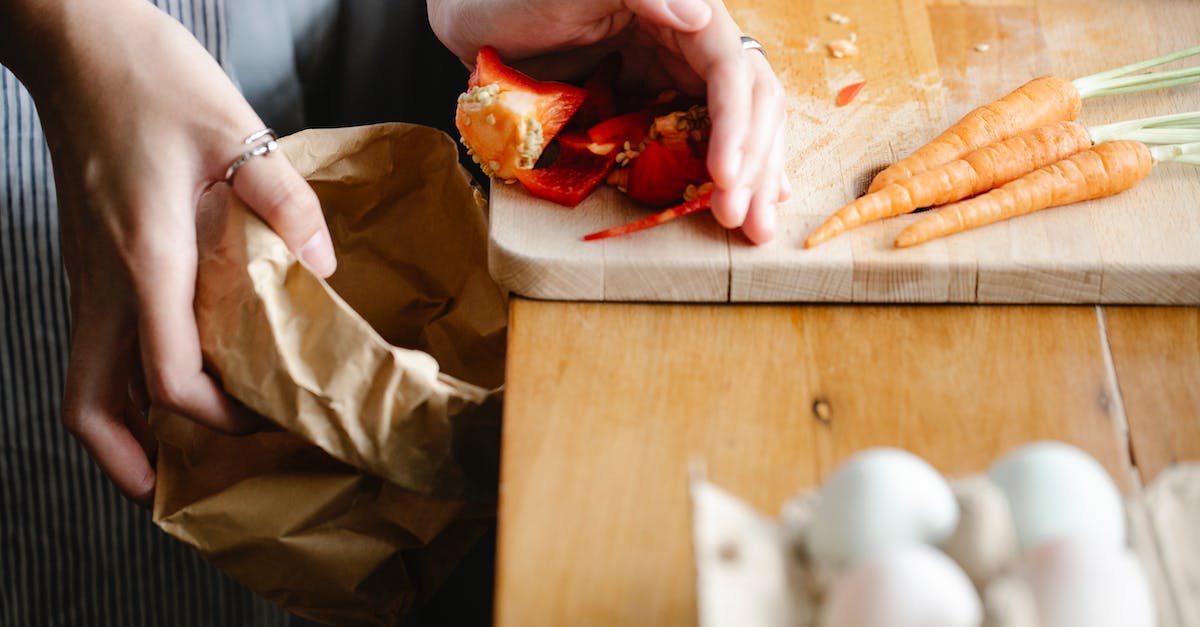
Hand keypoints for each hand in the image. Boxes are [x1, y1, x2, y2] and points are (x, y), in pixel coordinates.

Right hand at [2, 0, 335, 503]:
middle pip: (90, 406)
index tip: (263, 420)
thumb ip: (286, 204)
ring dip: (125, 427)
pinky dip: (125, 380)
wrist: (79, 45)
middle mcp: (104, 281)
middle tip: (182, 490)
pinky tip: (170, 377)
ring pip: (86, 380)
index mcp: (145, 259)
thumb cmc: (151, 81)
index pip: (169, 377)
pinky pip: (97, 344)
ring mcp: (87, 274)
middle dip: (132, 462)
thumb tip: (321, 268)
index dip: (216, 417)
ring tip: (178, 452)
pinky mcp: (90, 259)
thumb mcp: (236, 132)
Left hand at [429, 0, 788, 243]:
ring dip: (749, 176)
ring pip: (733, 125)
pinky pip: (695, 138)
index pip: (730, 68)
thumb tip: (702, 17)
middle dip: (754, 162)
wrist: (470, 21)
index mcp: (679, 10)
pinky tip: (739, 196)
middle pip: (747, 102)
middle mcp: (686, 42)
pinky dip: (722, 169)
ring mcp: (668, 75)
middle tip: (744, 220)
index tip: (725, 175)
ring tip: (755, 227)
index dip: (736, 124)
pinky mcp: (646, 104)